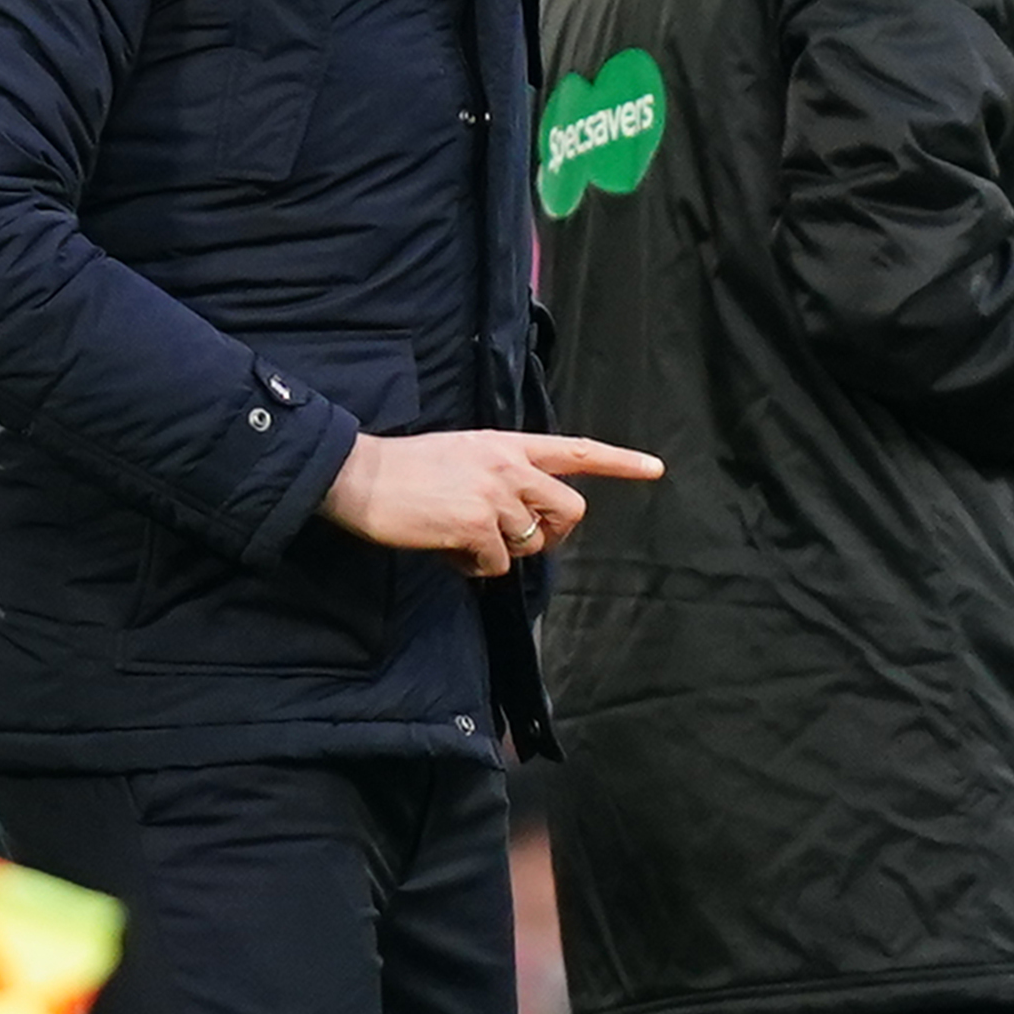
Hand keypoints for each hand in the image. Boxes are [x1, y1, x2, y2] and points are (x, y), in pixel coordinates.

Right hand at [326, 428, 663, 576]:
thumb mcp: (463, 455)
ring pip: (531, 543)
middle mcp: (508, 465)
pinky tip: (448, 551)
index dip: (619, 461)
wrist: (359, 476)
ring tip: (462, 540)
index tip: (654, 468)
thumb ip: (501, 477)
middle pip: (569, 510)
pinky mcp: (475, 523)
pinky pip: (497, 566)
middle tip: (514, 541)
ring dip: (501, 554)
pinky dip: (474, 569)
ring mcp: (494, 494)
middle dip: (550, 535)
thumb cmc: (406, 471)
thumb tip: (525, 523)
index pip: (575, 449)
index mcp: (506, 444)